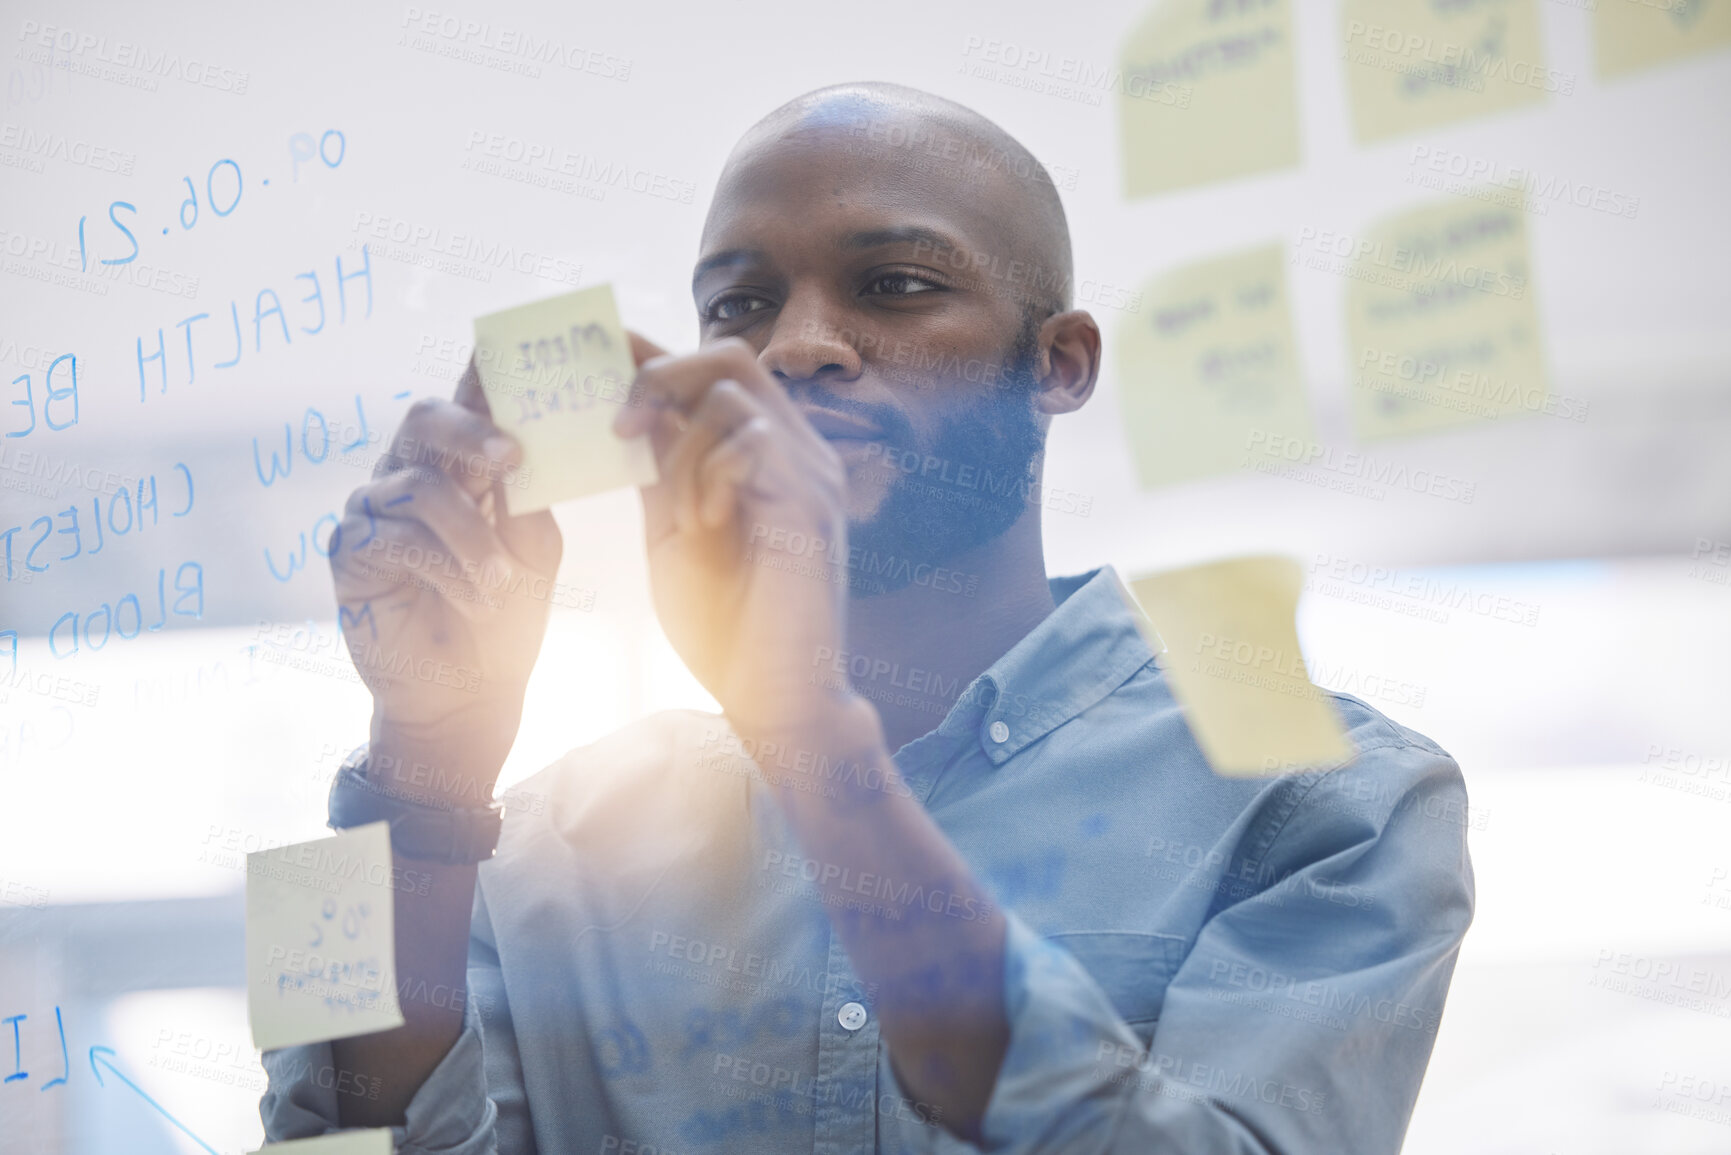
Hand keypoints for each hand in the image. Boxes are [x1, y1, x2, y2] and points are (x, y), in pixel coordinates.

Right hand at [330, 359, 561, 788]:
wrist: (470, 691)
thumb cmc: (507, 615)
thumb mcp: (534, 550)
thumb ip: (524, 496)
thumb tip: (519, 445)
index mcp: (459, 464)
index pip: (464, 400)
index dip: (480, 372)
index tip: (506, 356)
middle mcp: (409, 473)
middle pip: (422, 418)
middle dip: (470, 431)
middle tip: (512, 456)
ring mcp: (372, 509)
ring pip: (422, 489)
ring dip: (474, 538)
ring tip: (502, 584)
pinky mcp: (349, 551)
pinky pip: (397, 537)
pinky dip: (448, 568)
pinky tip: (475, 599)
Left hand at [617, 334, 854, 735]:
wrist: (775, 700)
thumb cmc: (728, 625)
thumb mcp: (675, 532)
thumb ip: (661, 471)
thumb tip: (626, 415)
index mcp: (763, 455)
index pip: (712, 372)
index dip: (653, 354)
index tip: (592, 354)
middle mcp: (796, 452)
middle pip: (730, 355)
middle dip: (661, 373)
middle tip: (615, 421)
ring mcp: (809, 474)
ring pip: (733, 395)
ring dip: (682, 445)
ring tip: (675, 510)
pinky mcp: (810, 504)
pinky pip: (752, 442)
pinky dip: (709, 474)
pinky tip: (703, 525)